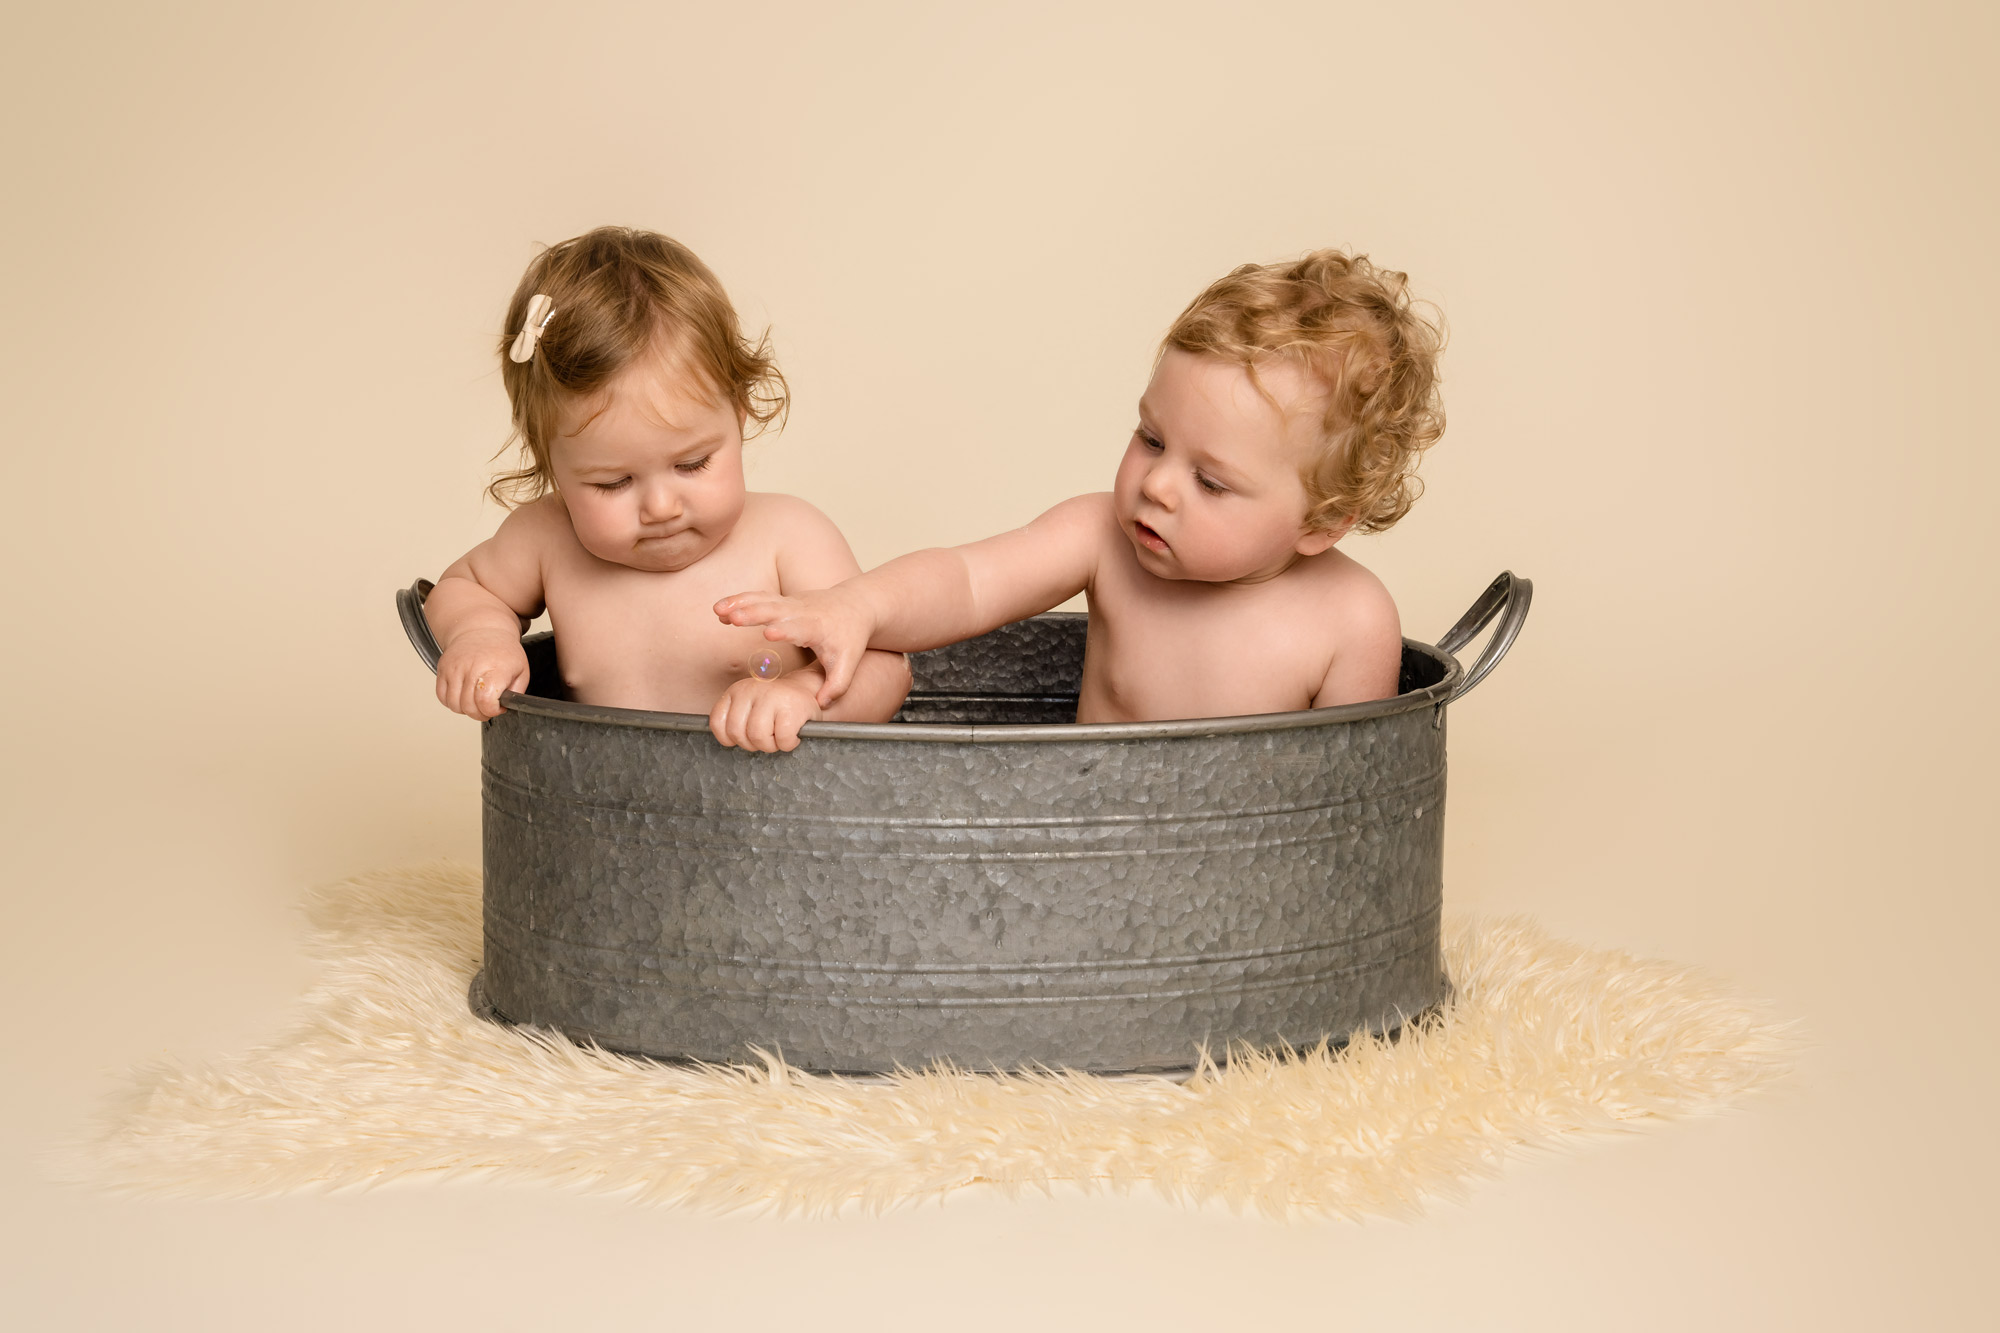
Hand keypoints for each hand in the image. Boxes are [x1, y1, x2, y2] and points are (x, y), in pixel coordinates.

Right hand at [436, 630, 530, 719]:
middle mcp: (472, 666)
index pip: (485, 700)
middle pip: (468, 706)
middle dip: (480, 713)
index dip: (492, 710)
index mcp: (496, 667)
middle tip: (488, 707)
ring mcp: (455, 667)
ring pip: (454, 705)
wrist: (482, 630)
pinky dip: (452, 702)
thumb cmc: (502, 652)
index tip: (498, 707)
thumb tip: (504, 708)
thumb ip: (516, 693)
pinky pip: (442, 697)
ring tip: (476, 700)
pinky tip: (464, 695)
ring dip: (465, 709)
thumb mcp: (521, 671)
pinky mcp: (443, 668)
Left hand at [708, 673, 824, 752]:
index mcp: (737, 690)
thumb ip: (735, 718)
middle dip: (751, 744)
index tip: (743, 738)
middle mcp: (751, 689)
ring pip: (758, 737)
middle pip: (737, 733)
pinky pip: (782, 739)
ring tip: (778, 738)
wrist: (806, 692)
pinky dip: (788, 744)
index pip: (717, 722)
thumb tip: (727, 741)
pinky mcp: (792, 708)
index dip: (729, 738)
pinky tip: (793, 736)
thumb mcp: (749, 706)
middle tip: (766, 739)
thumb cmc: (776, 707)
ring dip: (770, 746)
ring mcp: (772, 696)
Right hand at [713, 588, 872, 708]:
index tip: (768, 632)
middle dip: (754, 613)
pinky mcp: (782, 601)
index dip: (784, 630)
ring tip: (718, 611)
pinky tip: (720, 611)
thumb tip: (819, 705)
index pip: (798, 628)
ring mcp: (790, 604)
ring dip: (739, 604)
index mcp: (816, 627)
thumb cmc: (849, 637)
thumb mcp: (847, 663)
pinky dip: (739, 601)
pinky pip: (758, 598)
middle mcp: (801, 612)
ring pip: (762, 600)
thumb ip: (835, 687)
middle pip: (774, 610)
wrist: (854, 606)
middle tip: (733, 618)